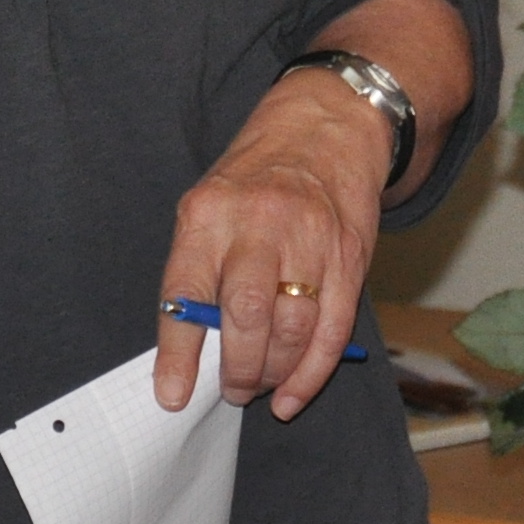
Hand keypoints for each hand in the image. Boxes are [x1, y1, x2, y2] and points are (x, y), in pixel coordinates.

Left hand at [155, 71, 391, 418]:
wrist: (325, 128)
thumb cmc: (255, 178)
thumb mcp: (210, 204)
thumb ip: (199, 269)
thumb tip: (191, 351)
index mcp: (210, 211)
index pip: (187, 291)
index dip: (178, 351)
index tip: (173, 395)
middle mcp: (260, 223)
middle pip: (246, 315)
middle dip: (237, 370)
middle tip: (231, 391)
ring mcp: (311, 239)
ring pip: (292, 329)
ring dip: (273, 374)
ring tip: (260, 385)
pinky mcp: (350, 257)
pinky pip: (333, 329)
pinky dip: (312, 373)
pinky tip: (293, 394)